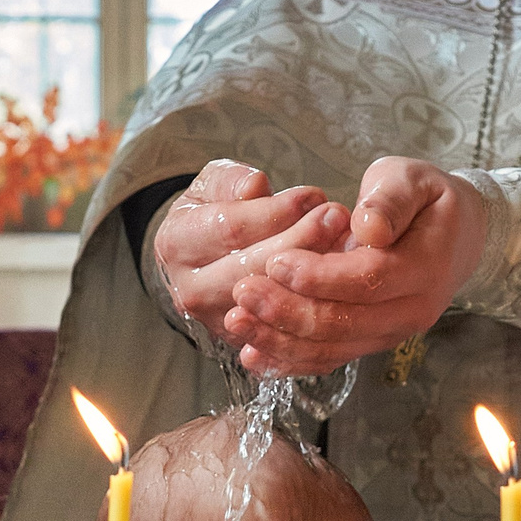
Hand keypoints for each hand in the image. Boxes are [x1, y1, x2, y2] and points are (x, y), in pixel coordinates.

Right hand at [152, 160, 346, 336]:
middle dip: (302, 241)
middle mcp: (190, 289)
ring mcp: (216, 320)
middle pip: (254, 270)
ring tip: (343, 243)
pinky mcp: (244, 341)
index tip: (312, 196)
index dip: (277, 212)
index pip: (231, 229)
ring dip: (313, 276)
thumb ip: (231, 180)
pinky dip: (313, 305)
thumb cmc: (212, 215)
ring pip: (271, 305)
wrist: (200, 260)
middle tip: (337, 217)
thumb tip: (255, 187)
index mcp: (176, 243)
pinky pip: (283, 330)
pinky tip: (337, 280)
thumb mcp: (213, 184)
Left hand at [226, 157, 488, 376]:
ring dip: (280, 340)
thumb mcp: (412, 180)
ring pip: (332, 348)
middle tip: (242, 291)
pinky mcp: (371, 341)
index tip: (277, 261)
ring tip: (237, 321)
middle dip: (287, 311)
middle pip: (344, 323)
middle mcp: (412, 311)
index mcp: (425, 267)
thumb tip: (367, 227)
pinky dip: (290, 360)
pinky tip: (254, 354)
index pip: (367, 280)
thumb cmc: (426, 199)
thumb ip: (390, 200)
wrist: (457, 234)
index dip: (319, 276)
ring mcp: (391, 332)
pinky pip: (330, 358)